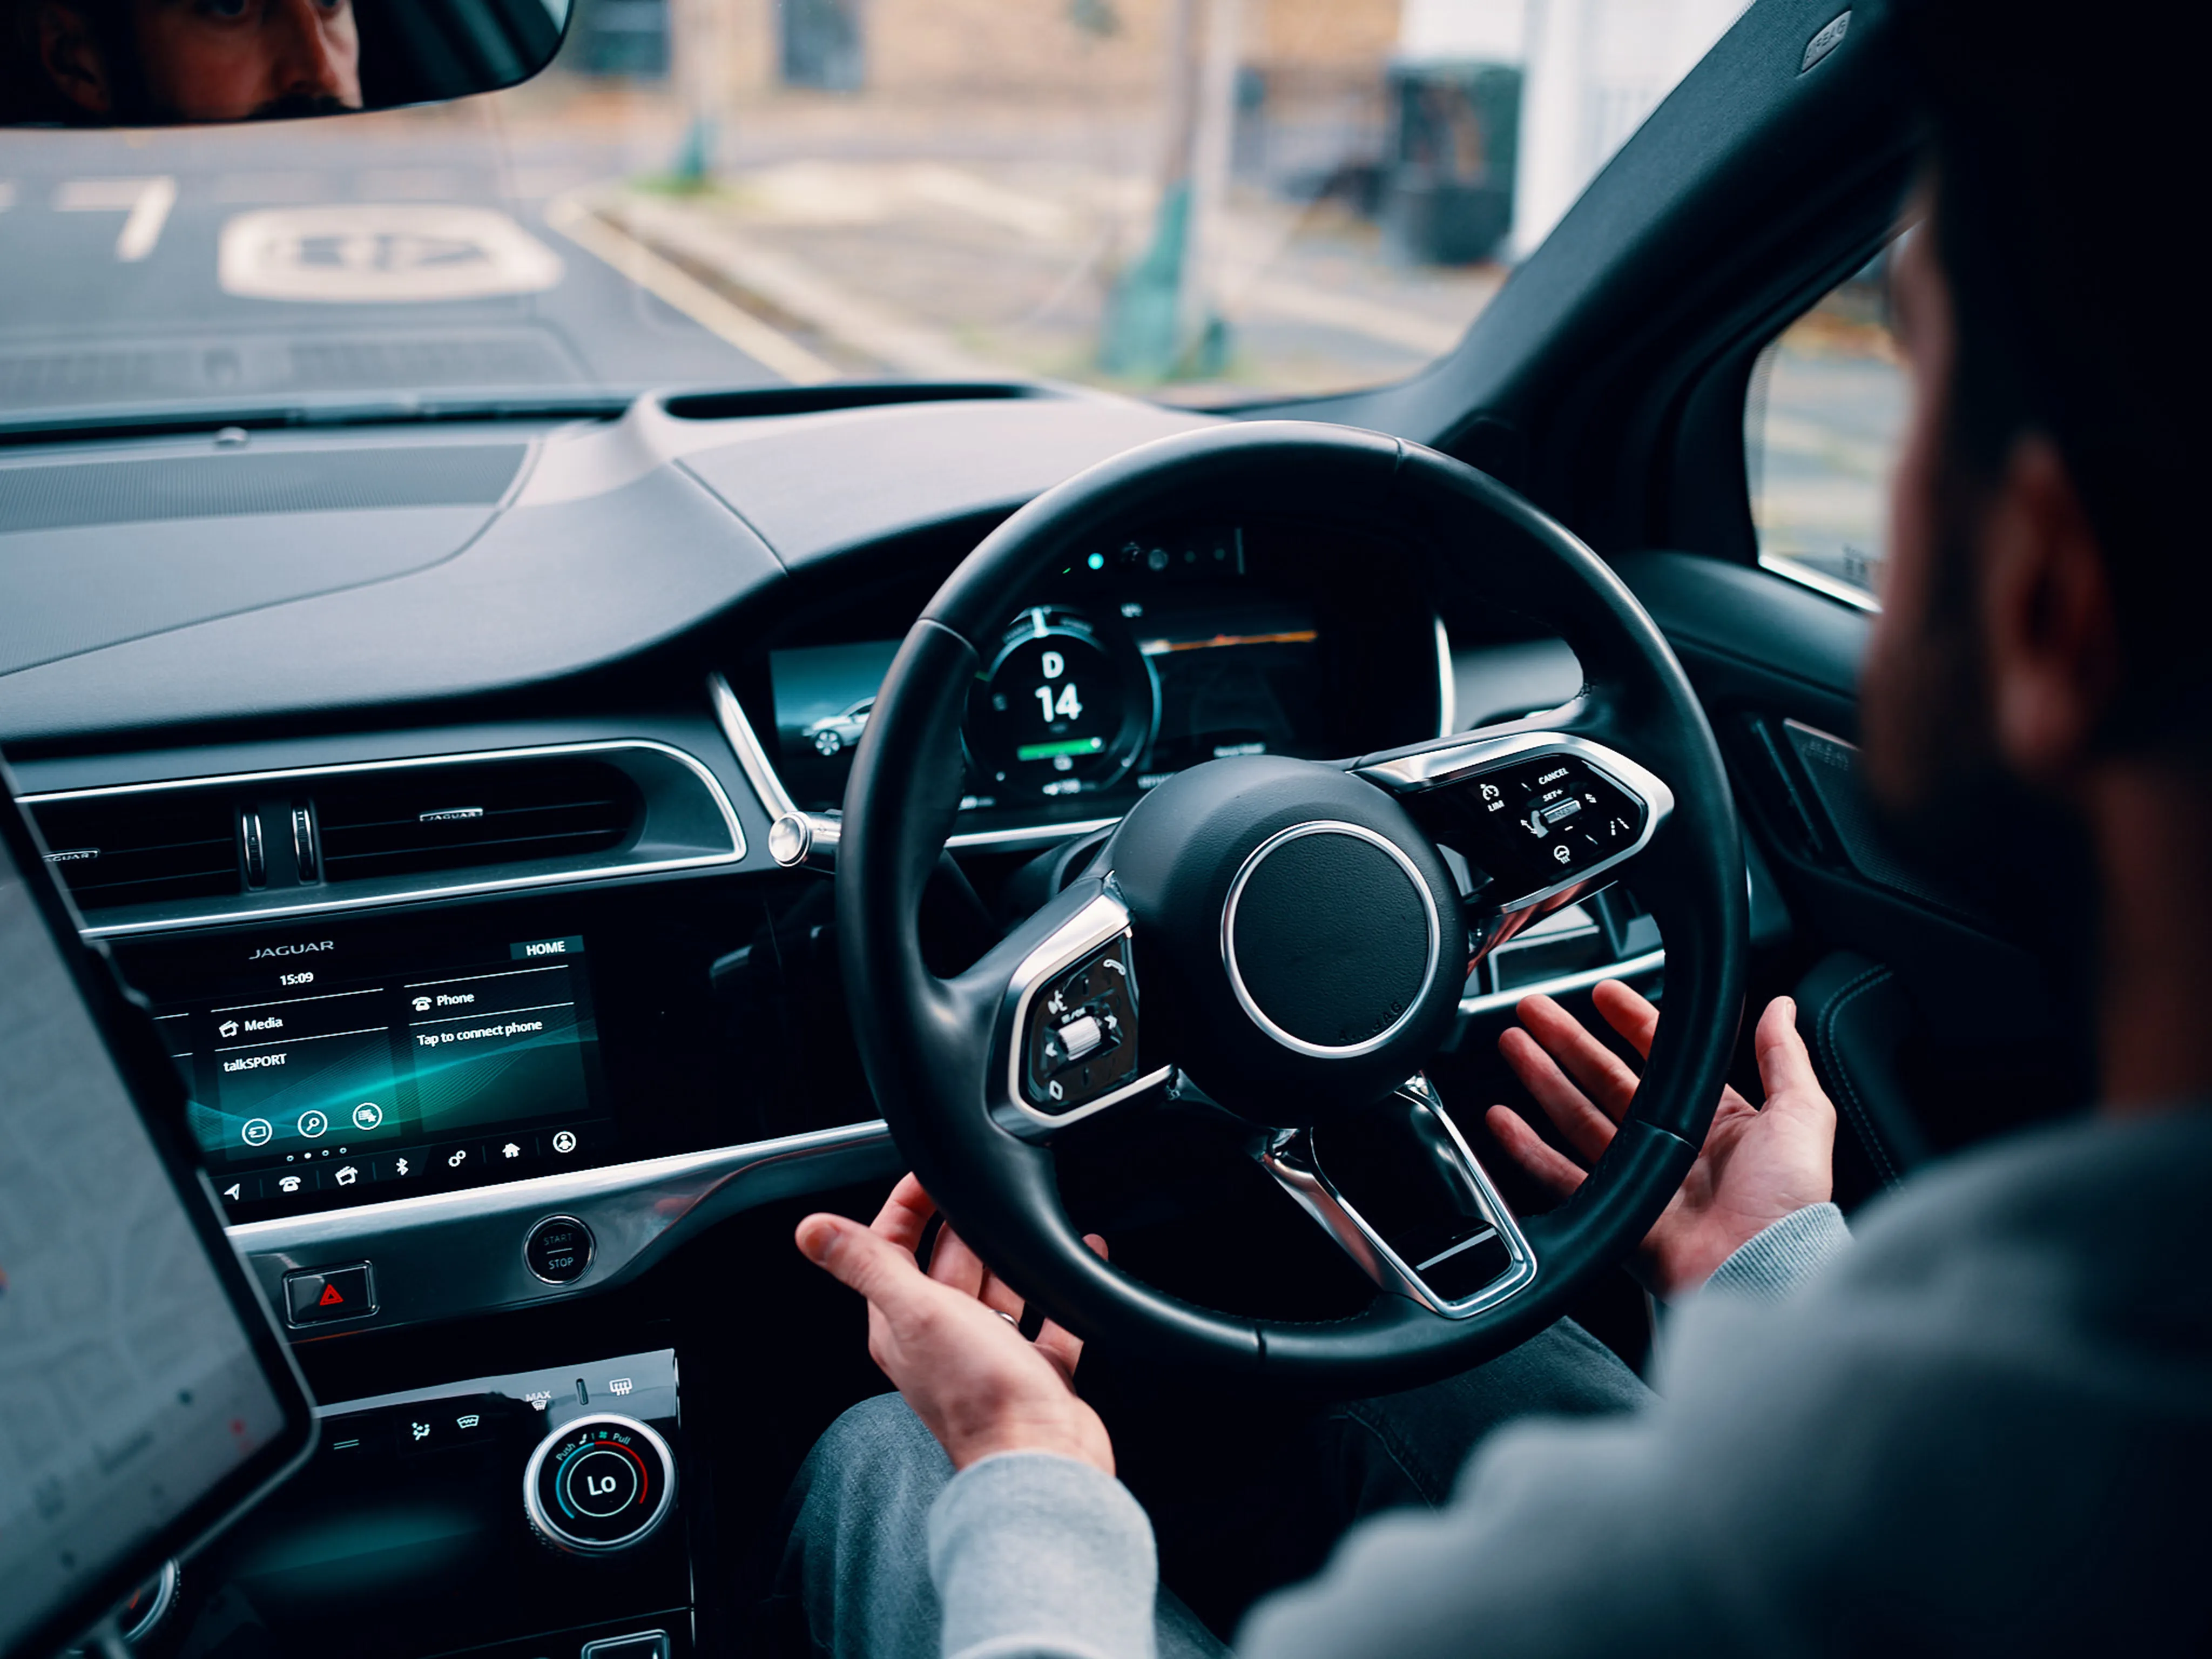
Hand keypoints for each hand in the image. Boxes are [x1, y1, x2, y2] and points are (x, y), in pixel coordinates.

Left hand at [795, 1173, 1114, 1474]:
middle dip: (964, 1222)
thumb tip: (810, 1229)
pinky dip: (1059, 1288)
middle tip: (984, 1190)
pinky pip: (1047, 1318)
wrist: (1042, 1459)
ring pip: (996, 1287)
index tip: (930, 1173)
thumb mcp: (916, 1312)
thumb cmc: (980, 1395)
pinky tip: (1080, 1257)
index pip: (891, 1248)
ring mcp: (989, 1354)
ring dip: (1011, 1254)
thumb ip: (866, 1265)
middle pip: (947, 1262)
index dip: (907, 1206)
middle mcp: (941, 1339)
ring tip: (1030, 1220)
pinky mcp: (1033, 1369)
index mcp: (901, 1325)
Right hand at [1485, 980, 1835, 1299]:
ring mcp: (1640, 1180)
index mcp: (1716, 1121)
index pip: (1663, 1057)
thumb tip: (1782, 1007)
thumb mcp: (1802, 1114)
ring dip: (1542, 1078)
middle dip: (1568, 1041)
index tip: (1603, 994)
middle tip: (1535, 1011)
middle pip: (1606, 1079)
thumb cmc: (1789, 1203)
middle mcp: (1673, 1147)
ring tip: (1513, 1046)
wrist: (1763, 1269)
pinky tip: (1503, 1121)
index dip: (1631, 1021)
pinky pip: (1559, 1175)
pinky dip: (1527, 1149)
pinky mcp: (1615, 1215)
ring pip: (1576, 1116)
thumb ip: (1785, 1057)